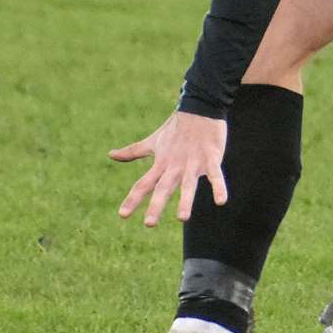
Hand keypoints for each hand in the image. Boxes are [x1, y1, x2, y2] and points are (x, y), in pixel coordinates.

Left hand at [110, 111, 228, 226]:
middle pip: (163, 188)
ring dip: (185, 200)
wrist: (199, 108)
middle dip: (156, 205)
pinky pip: (215, 175)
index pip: (143, 184)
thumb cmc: (175, 128)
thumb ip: (133, 152)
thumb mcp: (153, 141)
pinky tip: (221, 201)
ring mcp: (193, 162)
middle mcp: (175, 166)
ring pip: (188, 184)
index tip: (122, 215)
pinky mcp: (211, 158)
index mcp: (161, 163)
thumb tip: (111, 155)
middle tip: (149, 224)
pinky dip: (218, 187)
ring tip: (182, 219)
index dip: (133, 199)